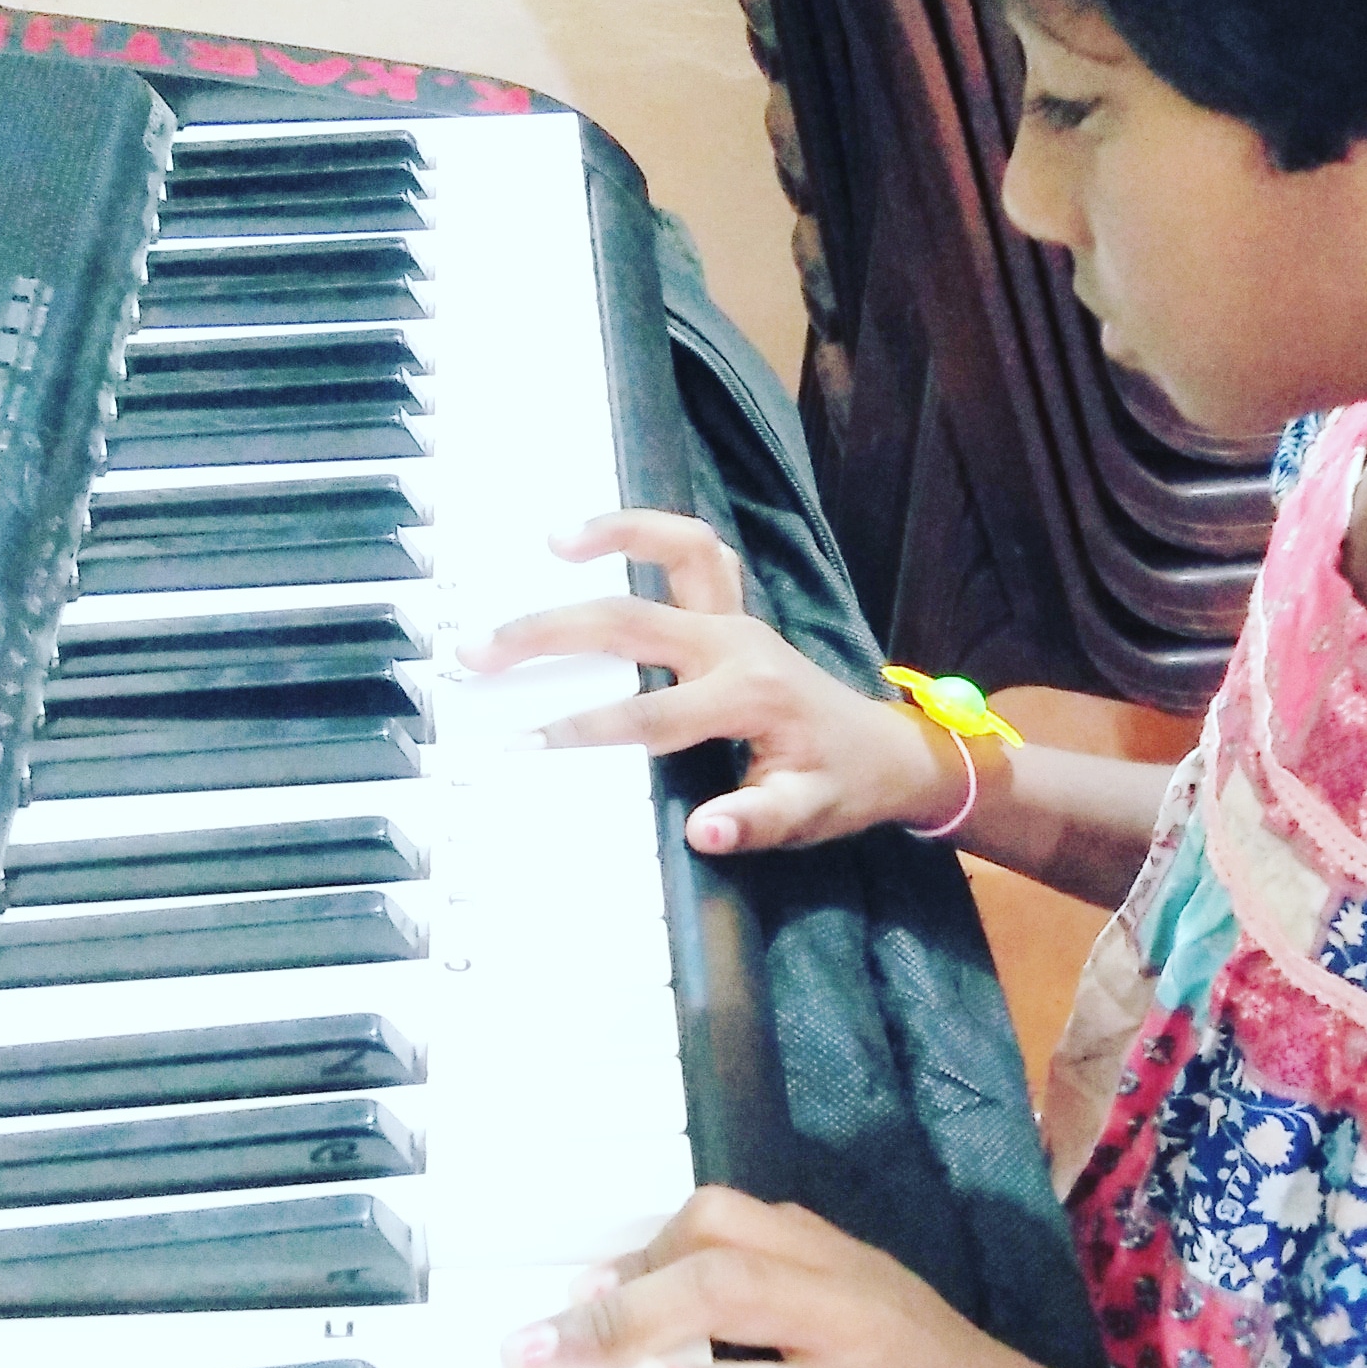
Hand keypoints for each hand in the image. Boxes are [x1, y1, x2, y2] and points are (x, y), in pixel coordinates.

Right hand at [459, 510, 956, 853]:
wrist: (883, 752)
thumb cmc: (842, 785)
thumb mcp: (807, 817)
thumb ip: (755, 822)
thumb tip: (705, 833)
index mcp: (750, 696)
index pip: (653, 714)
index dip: (588, 728)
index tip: (526, 741)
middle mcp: (738, 644)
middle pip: (633, 620)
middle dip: (553, 634)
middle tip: (483, 650)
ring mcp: (736, 619)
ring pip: (676, 553)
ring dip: (614, 535)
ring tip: (550, 540)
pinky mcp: (732, 613)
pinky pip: (692, 553)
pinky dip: (645, 533)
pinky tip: (593, 538)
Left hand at [501, 1187, 1133, 1367]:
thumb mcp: (855, 1312)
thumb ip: (764, 1290)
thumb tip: (622, 1291)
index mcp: (836, 1274)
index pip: (723, 1222)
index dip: (638, 1253)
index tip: (569, 1299)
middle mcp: (860, 1320)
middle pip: (734, 1286)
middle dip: (623, 1315)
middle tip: (532, 1354)